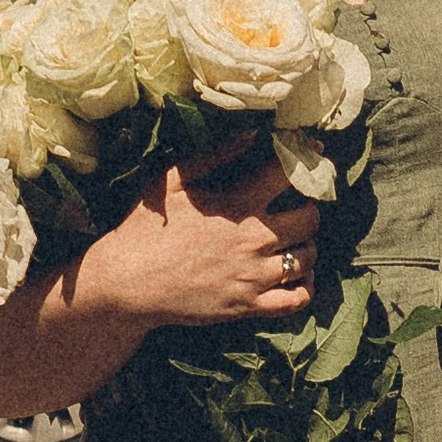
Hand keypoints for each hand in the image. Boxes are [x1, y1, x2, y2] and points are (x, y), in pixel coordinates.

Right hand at [91, 145, 318, 329]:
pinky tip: (300, 277)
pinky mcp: (248, 306)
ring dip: (308, 245)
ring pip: (308, 258)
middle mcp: (252, 240)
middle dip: (310, 207)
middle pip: (310, 219)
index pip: (288, 175)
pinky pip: (297, 301)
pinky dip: (307, 288)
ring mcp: (253, 277)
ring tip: (297, 240)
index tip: (315, 152)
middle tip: (300, 205)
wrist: (126, 283)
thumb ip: (214, 156)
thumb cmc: (144, 229)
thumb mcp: (171, 181)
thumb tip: (250, 135)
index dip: (307, 158)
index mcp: (236, 205)